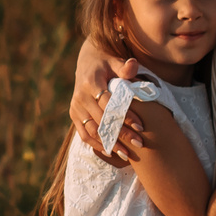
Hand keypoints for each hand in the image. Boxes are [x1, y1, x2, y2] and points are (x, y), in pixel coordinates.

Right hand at [71, 47, 148, 163]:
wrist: (87, 62)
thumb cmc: (106, 63)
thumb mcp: (115, 61)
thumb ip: (125, 67)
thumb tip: (133, 64)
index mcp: (91, 82)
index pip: (109, 103)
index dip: (124, 116)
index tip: (140, 127)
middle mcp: (80, 97)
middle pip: (102, 120)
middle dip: (121, 134)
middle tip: (139, 144)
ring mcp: (75, 107)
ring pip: (93, 130)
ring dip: (110, 144)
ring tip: (127, 154)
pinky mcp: (74, 115)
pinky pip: (84, 134)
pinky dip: (97, 145)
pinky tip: (111, 152)